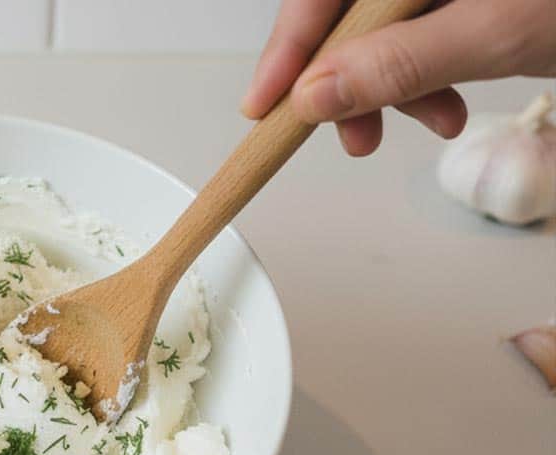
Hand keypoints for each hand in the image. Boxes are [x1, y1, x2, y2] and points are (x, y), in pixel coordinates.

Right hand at [242, 0, 555, 155]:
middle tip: (352, 137)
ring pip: (386, 28)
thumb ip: (397, 65)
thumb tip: (316, 98)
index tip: (265, 107)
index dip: (289, 48)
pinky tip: (452, 104)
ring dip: (395, 87)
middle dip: (348, 79)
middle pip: (350, 11)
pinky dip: (429, 75)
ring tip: (433, 125)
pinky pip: (424, 32)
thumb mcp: (495, 31)